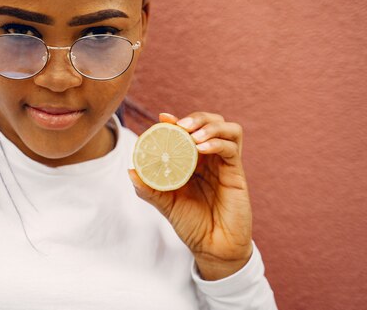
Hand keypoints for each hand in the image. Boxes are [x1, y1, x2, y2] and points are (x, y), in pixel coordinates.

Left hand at [128, 112, 252, 279]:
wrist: (213, 248)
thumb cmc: (191, 225)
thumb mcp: (165, 204)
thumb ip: (149, 189)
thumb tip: (130, 170)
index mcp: (193, 160)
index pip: (189, 130)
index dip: (177, 120)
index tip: (163, 118)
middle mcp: (210, 158)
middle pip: (211, 122)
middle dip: (196, 118)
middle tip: (181, 125)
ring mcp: (225, 164)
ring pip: (227, 129)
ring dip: (210, 126)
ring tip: (193, 136)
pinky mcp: (237, 173)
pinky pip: (232, 149)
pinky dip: (217, 142)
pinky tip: (202, 149)